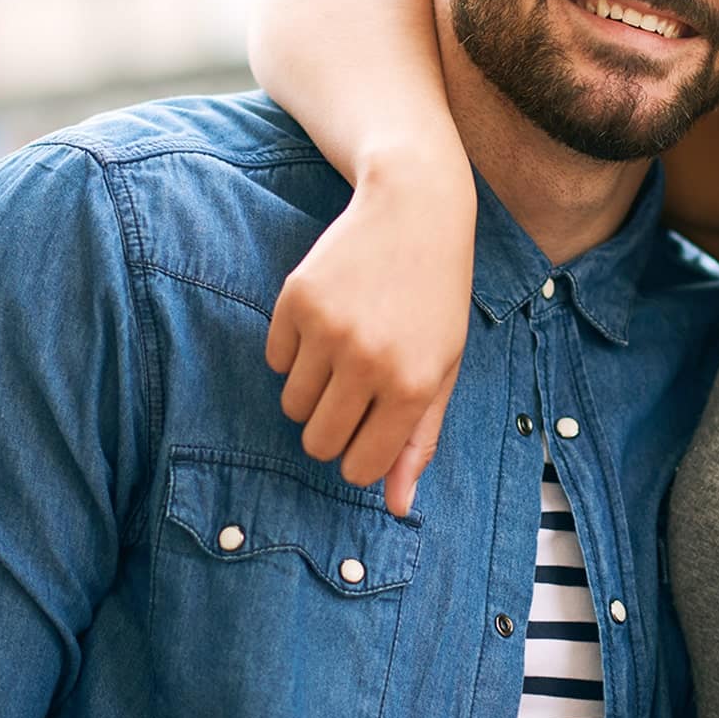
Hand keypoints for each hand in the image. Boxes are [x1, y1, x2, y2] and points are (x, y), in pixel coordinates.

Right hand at [268, 157, 475, 516]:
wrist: (415, 209)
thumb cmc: (436, 298)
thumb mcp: (443, 370)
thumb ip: (418, 441)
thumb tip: (396, 508)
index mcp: (413, 385)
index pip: (359, 467)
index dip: (360, 456)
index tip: (370, 429)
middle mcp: (368, 361)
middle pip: (316, 442)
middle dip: (331, 428)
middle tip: (357, 389)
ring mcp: (328, 330)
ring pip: (291, 405)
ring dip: (313, 389)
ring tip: (347, 347)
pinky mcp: (295, 300)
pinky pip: (275, 360)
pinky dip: (295, 351)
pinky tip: (330, 317)